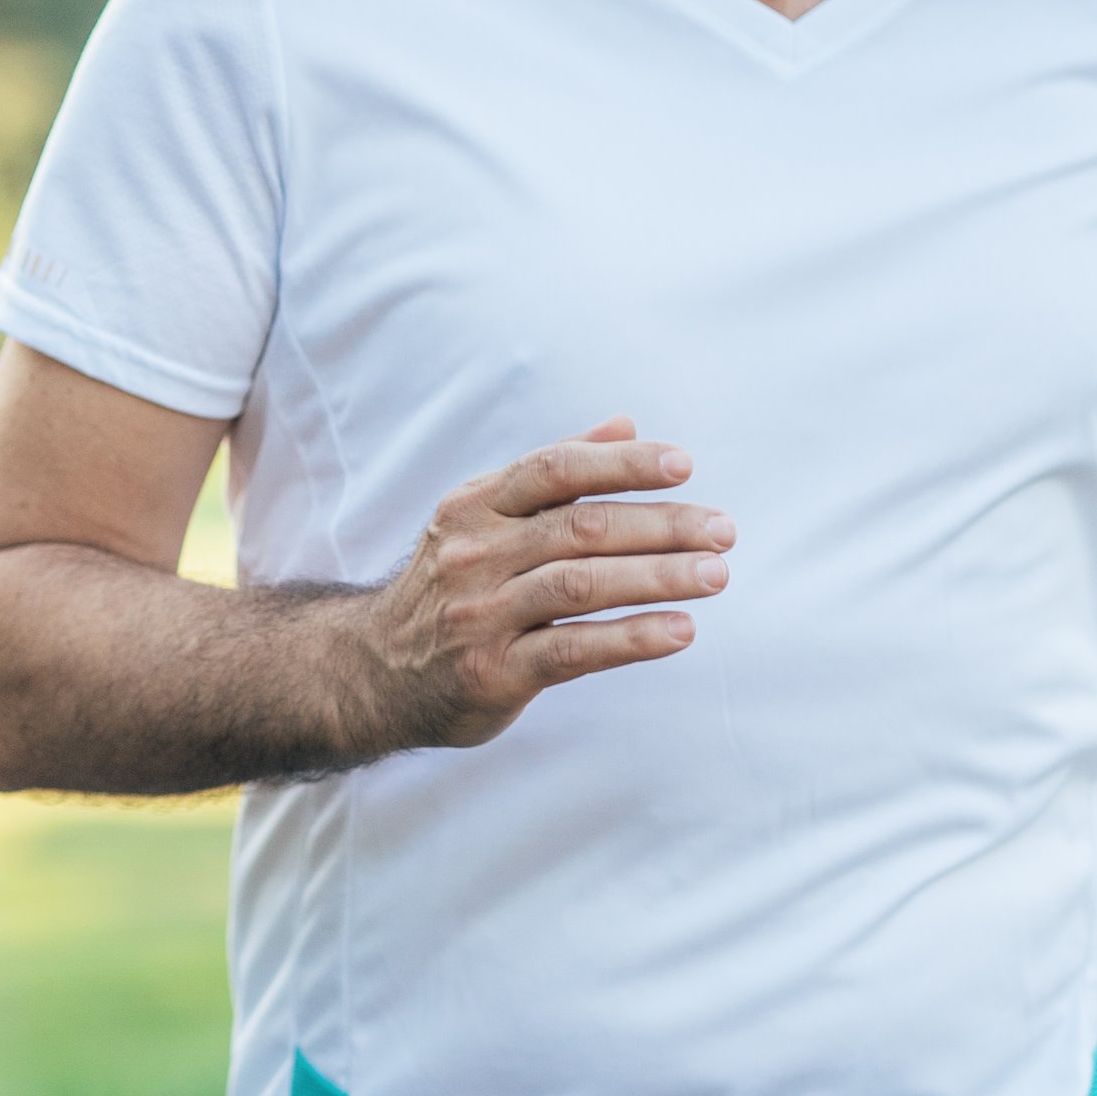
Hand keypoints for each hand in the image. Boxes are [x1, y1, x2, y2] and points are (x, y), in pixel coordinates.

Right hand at [363, 418, 733, 748]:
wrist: (374, 672)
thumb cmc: (450, 587)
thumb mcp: (484, 519)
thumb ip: (552, 474)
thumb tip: (625, 423)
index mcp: (474, 507)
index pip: (554, 468)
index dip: (621, 463)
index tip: (683, 466)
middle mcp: (472, 554)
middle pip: (579, 527)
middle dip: (661, 525)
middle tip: (723, 531)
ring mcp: (479, 614)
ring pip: (580, 585)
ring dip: (658, 577)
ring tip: (715, 575)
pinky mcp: (492, 672)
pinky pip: (572, 650)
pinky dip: (632, 639)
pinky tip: (680, 631)